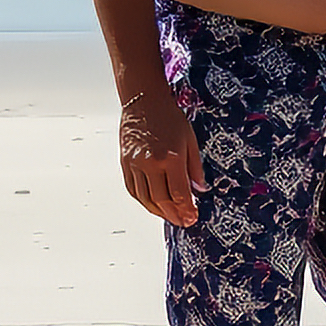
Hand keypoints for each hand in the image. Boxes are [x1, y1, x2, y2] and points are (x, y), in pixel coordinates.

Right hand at [118, 88, 205, 226]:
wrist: (144, 103)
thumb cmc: (169, 118)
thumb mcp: (191, 141)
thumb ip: (195, 168)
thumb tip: (200, 189)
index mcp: (169, 158)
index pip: (179, 193)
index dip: (186, 209)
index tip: (193, 218)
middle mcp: (149, 164)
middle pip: (162, 200)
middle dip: (174, 215)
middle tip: (184, 222)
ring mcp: (134, 165)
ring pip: (145, 198)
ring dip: (158, 212)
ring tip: (171, 218)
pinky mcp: (125, 164)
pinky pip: (133, 189)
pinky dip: (143, 201)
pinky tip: (153, 206)